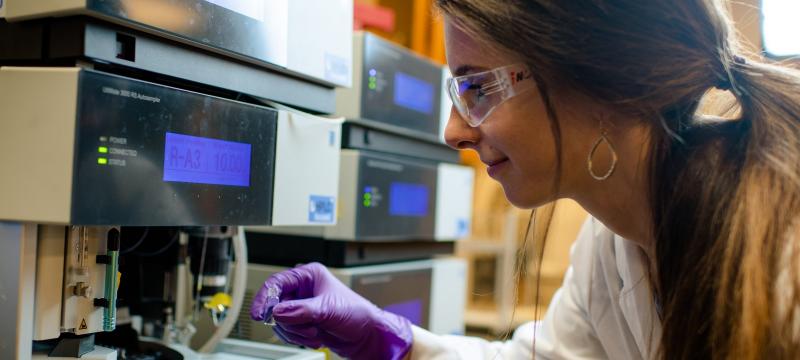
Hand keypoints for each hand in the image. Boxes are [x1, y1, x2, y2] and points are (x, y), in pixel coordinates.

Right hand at [250, 262, 411, 359]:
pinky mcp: (303, 321)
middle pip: (275, 304)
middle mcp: (303, 289)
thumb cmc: (357, 314)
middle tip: (304, 328)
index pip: (277, 282)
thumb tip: (277, 311)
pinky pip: (287, 331)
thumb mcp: (327, 310)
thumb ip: (301, 310)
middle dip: (288, 321)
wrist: (367, 336)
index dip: (265, 298)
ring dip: (295, 332)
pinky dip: (297, 338)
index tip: (259, 314)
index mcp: (309, 275)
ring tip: (314, 334)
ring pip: (280, 320)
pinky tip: (314, 339)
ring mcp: (302, 306)